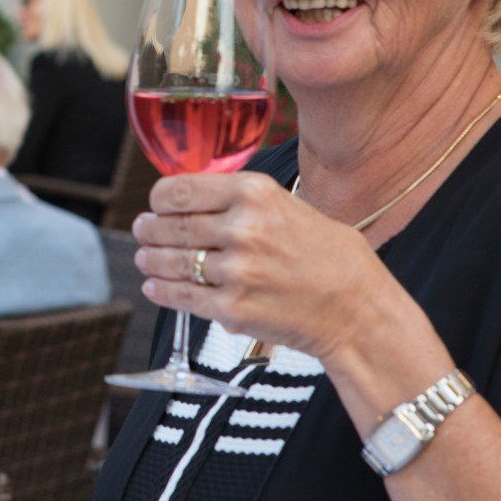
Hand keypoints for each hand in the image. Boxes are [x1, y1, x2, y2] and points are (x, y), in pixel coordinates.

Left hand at [132, 171, 395, 363]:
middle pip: (170, 226)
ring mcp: (235, 270)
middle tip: (143, 231)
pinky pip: (181, 297)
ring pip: (169, 262)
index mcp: (255, 193)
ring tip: (145, 258)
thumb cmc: (330, 257)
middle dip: (149, 229)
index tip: (157, 204)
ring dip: (150, 260)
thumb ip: (243, 201)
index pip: (180, 189)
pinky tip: (155, 287)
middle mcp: (241, 228)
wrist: (358, 310)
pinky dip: (162, 291)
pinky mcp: (231, 308)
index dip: (159, 199)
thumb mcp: (290, 206)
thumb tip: (196, 196)